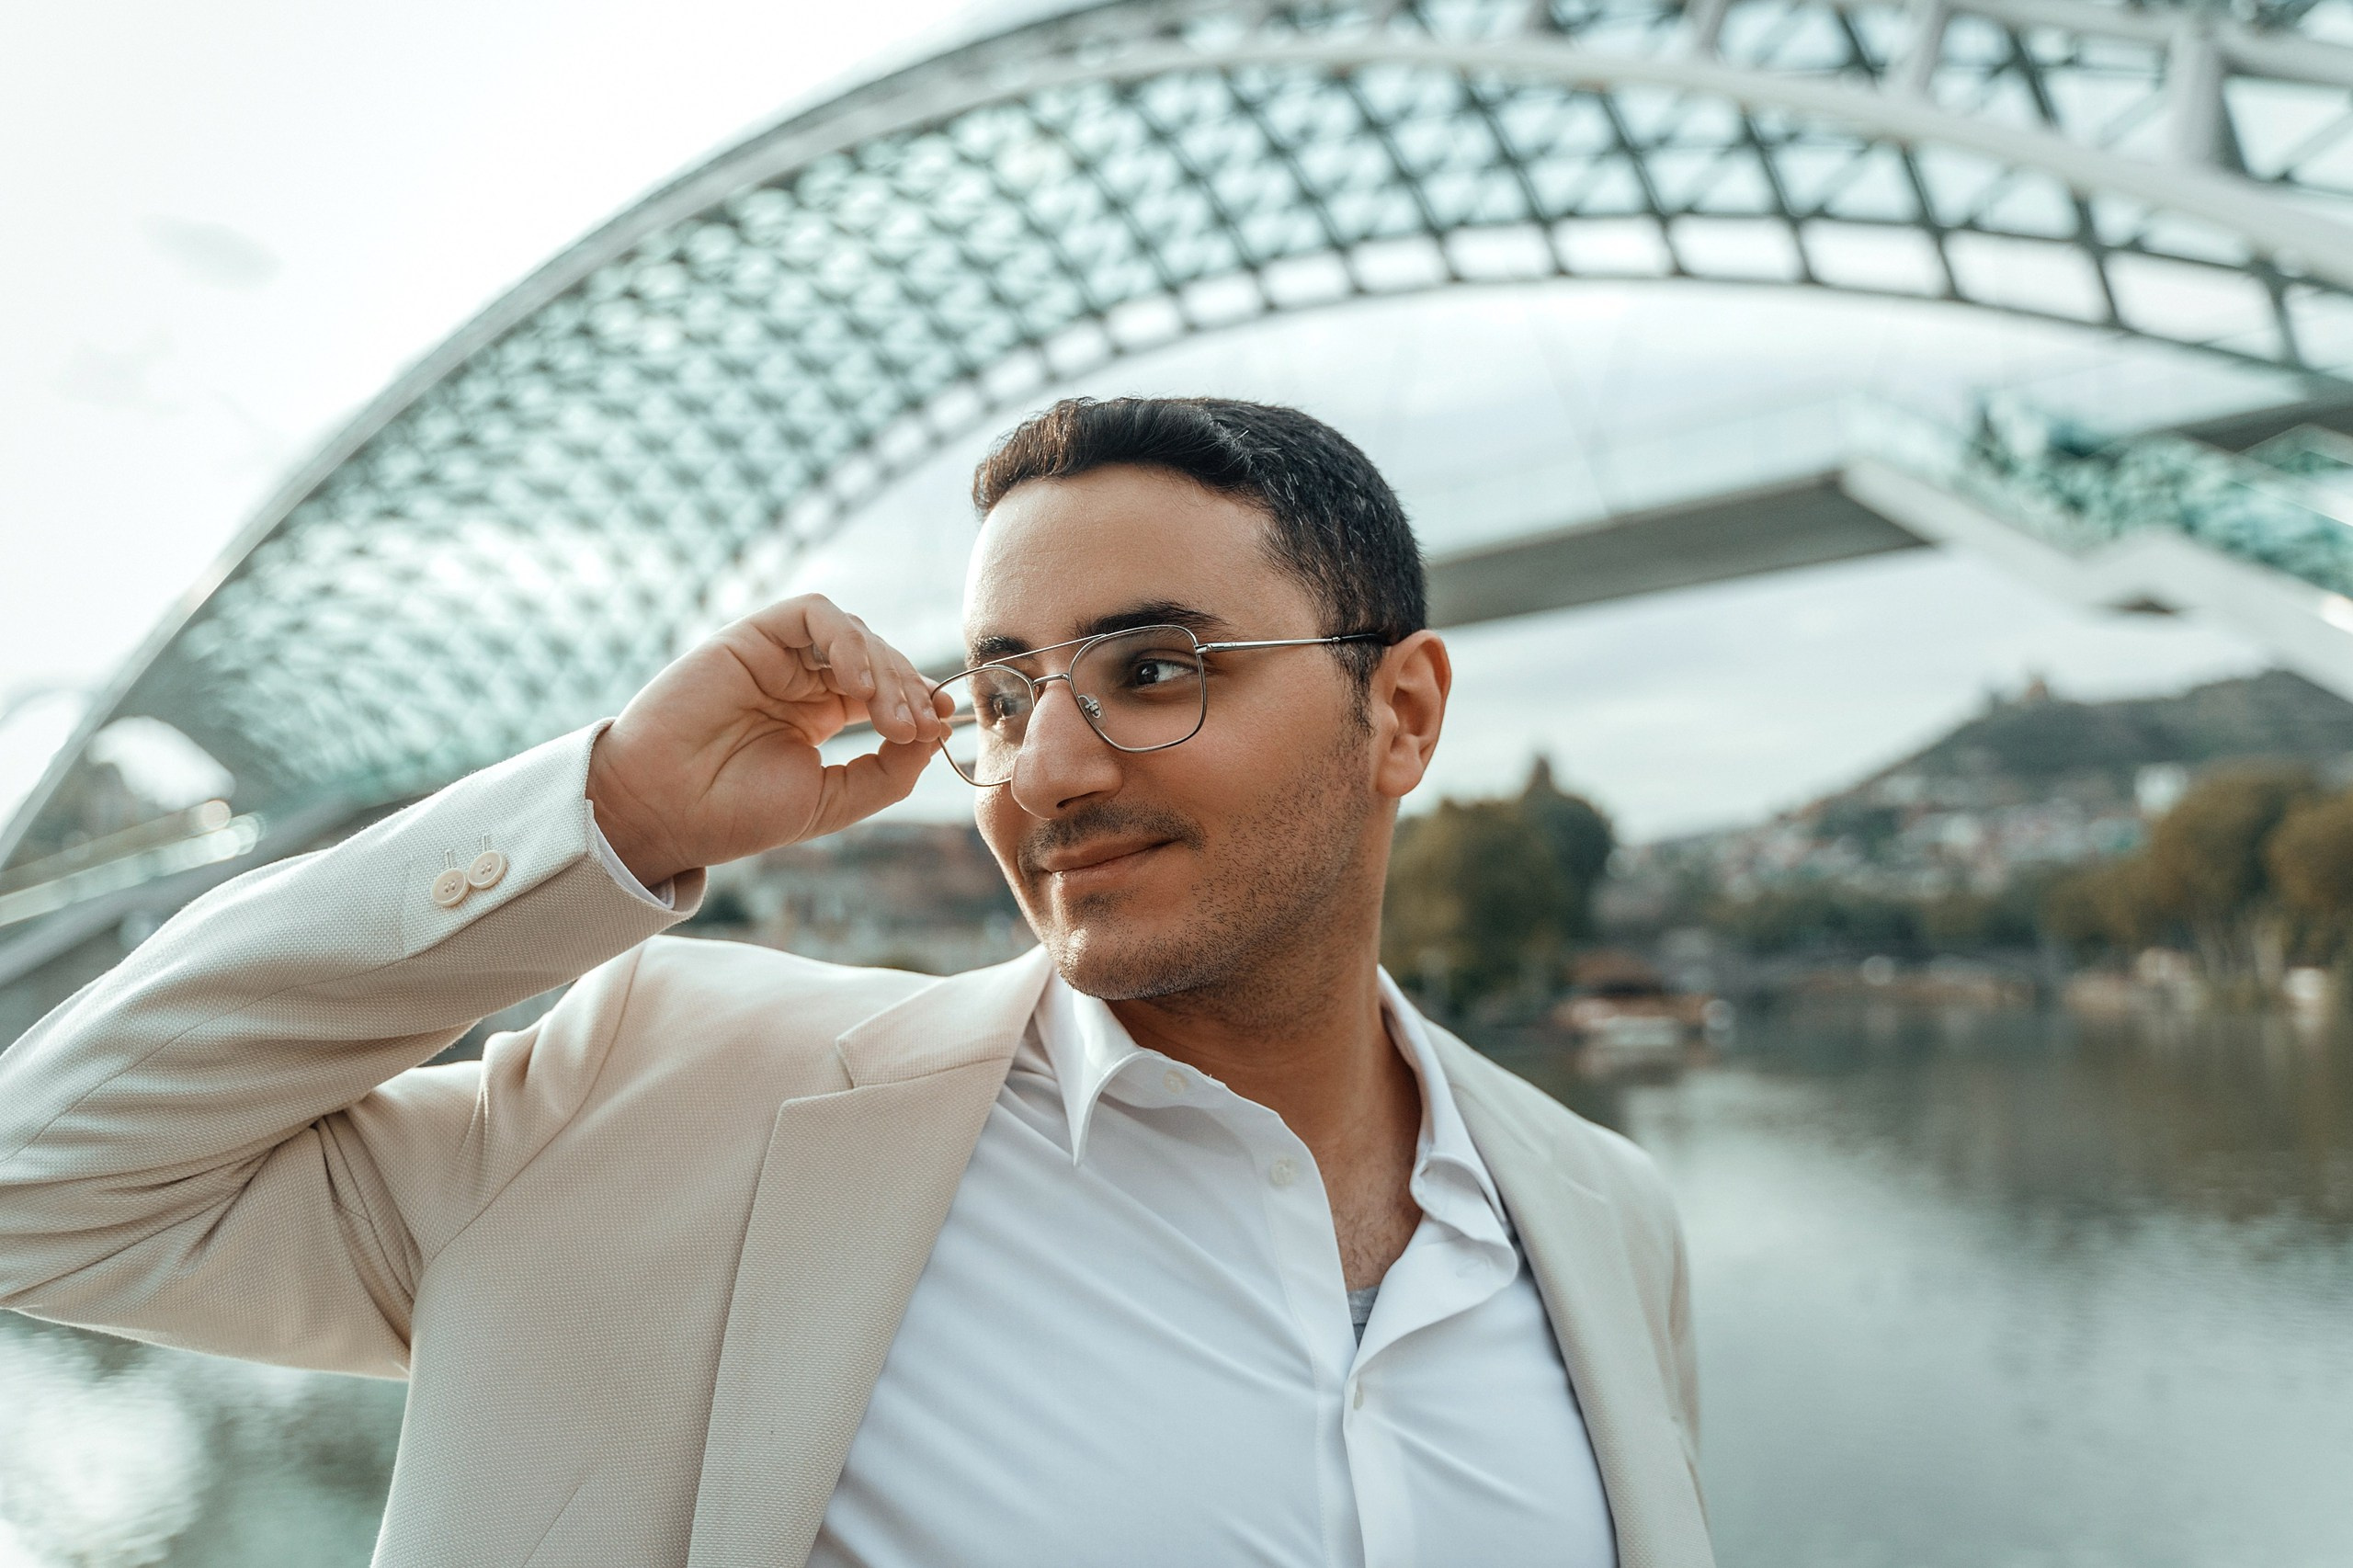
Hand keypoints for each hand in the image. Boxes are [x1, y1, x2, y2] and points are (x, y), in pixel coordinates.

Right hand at [585, 595, 949, 887]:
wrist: (664, 812)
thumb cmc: (736, 814)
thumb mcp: (831, 800)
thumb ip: (888, 771)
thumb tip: (935, 734)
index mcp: (818, 716)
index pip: (886, 689)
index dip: (919, 699)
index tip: (942, 724)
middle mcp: (799, 680)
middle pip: (878, 659)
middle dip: (907, 691)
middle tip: (917, 729)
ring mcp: (775, 656)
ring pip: (854, 634)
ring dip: (884, 670)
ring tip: (890, 718)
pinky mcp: (751, 636)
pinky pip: (813, 614)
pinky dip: (846, 640)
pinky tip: (856, 684)